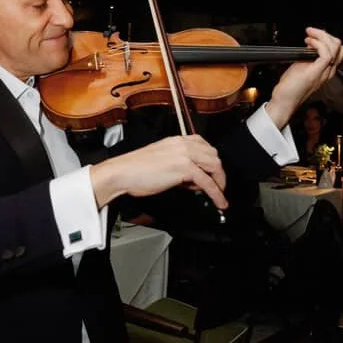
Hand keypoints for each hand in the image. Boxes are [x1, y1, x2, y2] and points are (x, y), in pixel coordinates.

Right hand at [90, 134, 227, 211]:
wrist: (122, 173)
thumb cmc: (134, 170)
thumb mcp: (160, 161)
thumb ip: (177, 165)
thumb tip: (190, 179)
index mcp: (176, 140)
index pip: (204, 145)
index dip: (211, 160)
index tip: (213, 172)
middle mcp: (182, 144)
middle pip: (213, 155)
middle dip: (219, 172)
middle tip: (218, 185)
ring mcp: (184, 155)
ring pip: (214, 166)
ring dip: (220, 182)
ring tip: (219, 194)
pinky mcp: (184, 168)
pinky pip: (207, 182)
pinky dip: (216, 193)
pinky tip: (219, 201)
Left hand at [265, 27, 342, 128]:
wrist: (284, 101)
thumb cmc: (290, 87)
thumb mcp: (301, 66)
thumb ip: (309, 55)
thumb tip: (310, 43)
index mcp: (326, 69)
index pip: (337, 50)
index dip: (327, 39)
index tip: (313, 35)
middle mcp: (328, 71)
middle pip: (340, 47)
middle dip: (326, 35)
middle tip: (312, 33)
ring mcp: (323, 72)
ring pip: (335, 48)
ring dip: (321, 36)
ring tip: (309, 36)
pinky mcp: (316, 73)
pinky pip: (326, 54)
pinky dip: (318, 44)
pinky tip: (309, 42)